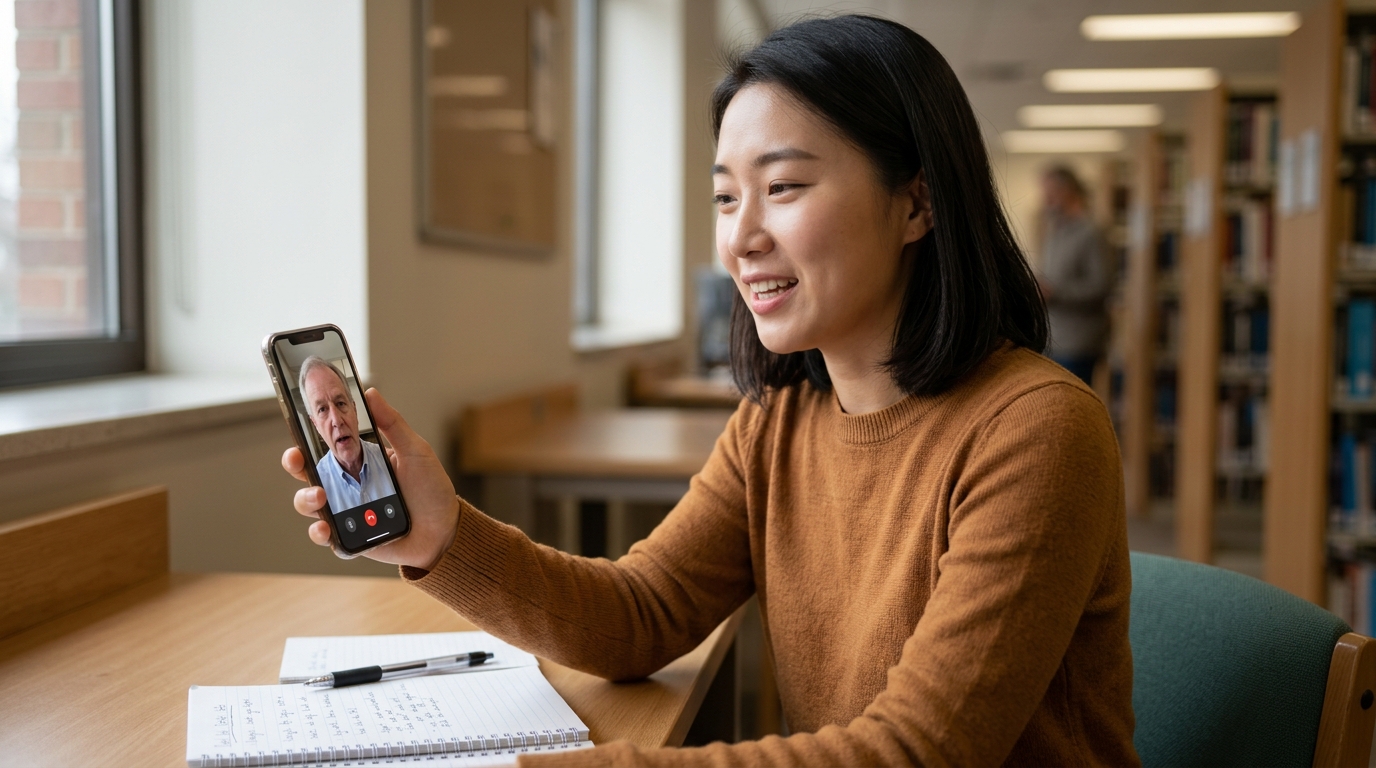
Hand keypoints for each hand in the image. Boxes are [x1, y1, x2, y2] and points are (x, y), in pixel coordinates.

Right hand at [282, 388, 459, 569]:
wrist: (445, 529)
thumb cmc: (431, 489)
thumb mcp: (415, 451)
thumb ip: (392, 424)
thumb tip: (370, 393)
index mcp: (359, 461)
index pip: (325, 448)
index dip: (305, 442)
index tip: (298, 436)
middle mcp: (348, 485)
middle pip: (308, 474)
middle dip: (296, 466)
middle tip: (298, 461)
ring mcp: (347, 512)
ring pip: (310, 506)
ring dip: (306, 500)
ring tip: (321, 498)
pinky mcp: (351, 538)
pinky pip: (327, 538)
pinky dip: (321, 534)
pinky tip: (326, 529)